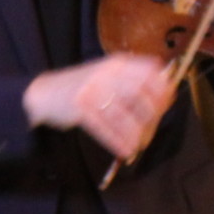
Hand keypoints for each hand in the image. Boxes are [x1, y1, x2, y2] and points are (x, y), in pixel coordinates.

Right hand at [23, 54, 175, 163]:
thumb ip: (135, 81)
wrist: (45, 92)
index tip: (167, 104)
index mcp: (117, 63)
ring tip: (138, 145)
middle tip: (151, 129)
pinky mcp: (80, 107)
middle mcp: (106, 73)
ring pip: (122, 114)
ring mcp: (92, 90)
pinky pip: (104, 127)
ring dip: (134, 133)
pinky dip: (117, 141)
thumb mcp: (109, 75)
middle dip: (151, 115)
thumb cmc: (84, 86)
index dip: (162, 89)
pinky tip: (125, 150)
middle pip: (138, 93)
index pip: (148, 71)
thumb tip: (168, 95)